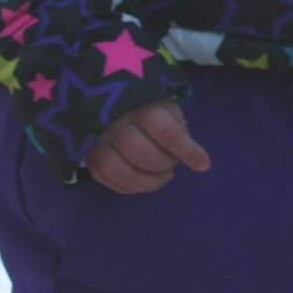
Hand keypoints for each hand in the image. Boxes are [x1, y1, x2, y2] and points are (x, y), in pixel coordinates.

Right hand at [84, 99, 211, 194]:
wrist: (112, 105)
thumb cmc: (151, 111)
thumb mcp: (169, 112)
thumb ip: (181, 132)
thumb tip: (200, 162)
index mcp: (143, 107)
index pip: (165, 130)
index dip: (186, 150)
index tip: (204, 164)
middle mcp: (116, 123)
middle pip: (141, 153)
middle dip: (163, 165)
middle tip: (171, 165)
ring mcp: (99, 141)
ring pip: (118, 170)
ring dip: (145, 182)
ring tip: (161, 177)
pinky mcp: (89, 156)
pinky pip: (105, 179)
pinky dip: (129, 187)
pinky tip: (142, 181)